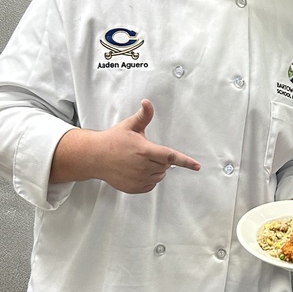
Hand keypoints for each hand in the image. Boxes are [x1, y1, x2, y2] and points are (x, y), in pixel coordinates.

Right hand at [50, 100, 200, 192]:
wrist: (95, 157)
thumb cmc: (113, 140)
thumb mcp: (129, 126)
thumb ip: (143, 116)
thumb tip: (147, 102)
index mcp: (144, 150)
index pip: (170, 157)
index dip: (185, 161)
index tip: (197, 166)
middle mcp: (143, 167)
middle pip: (165, 166)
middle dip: (161, 160)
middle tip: (146, 152)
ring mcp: (138, 179)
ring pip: (159, 176)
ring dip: (156, 170)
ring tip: (140, 161)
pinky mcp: (134, 188)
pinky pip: (150, 186)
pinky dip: (149, 179)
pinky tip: (137, 171)